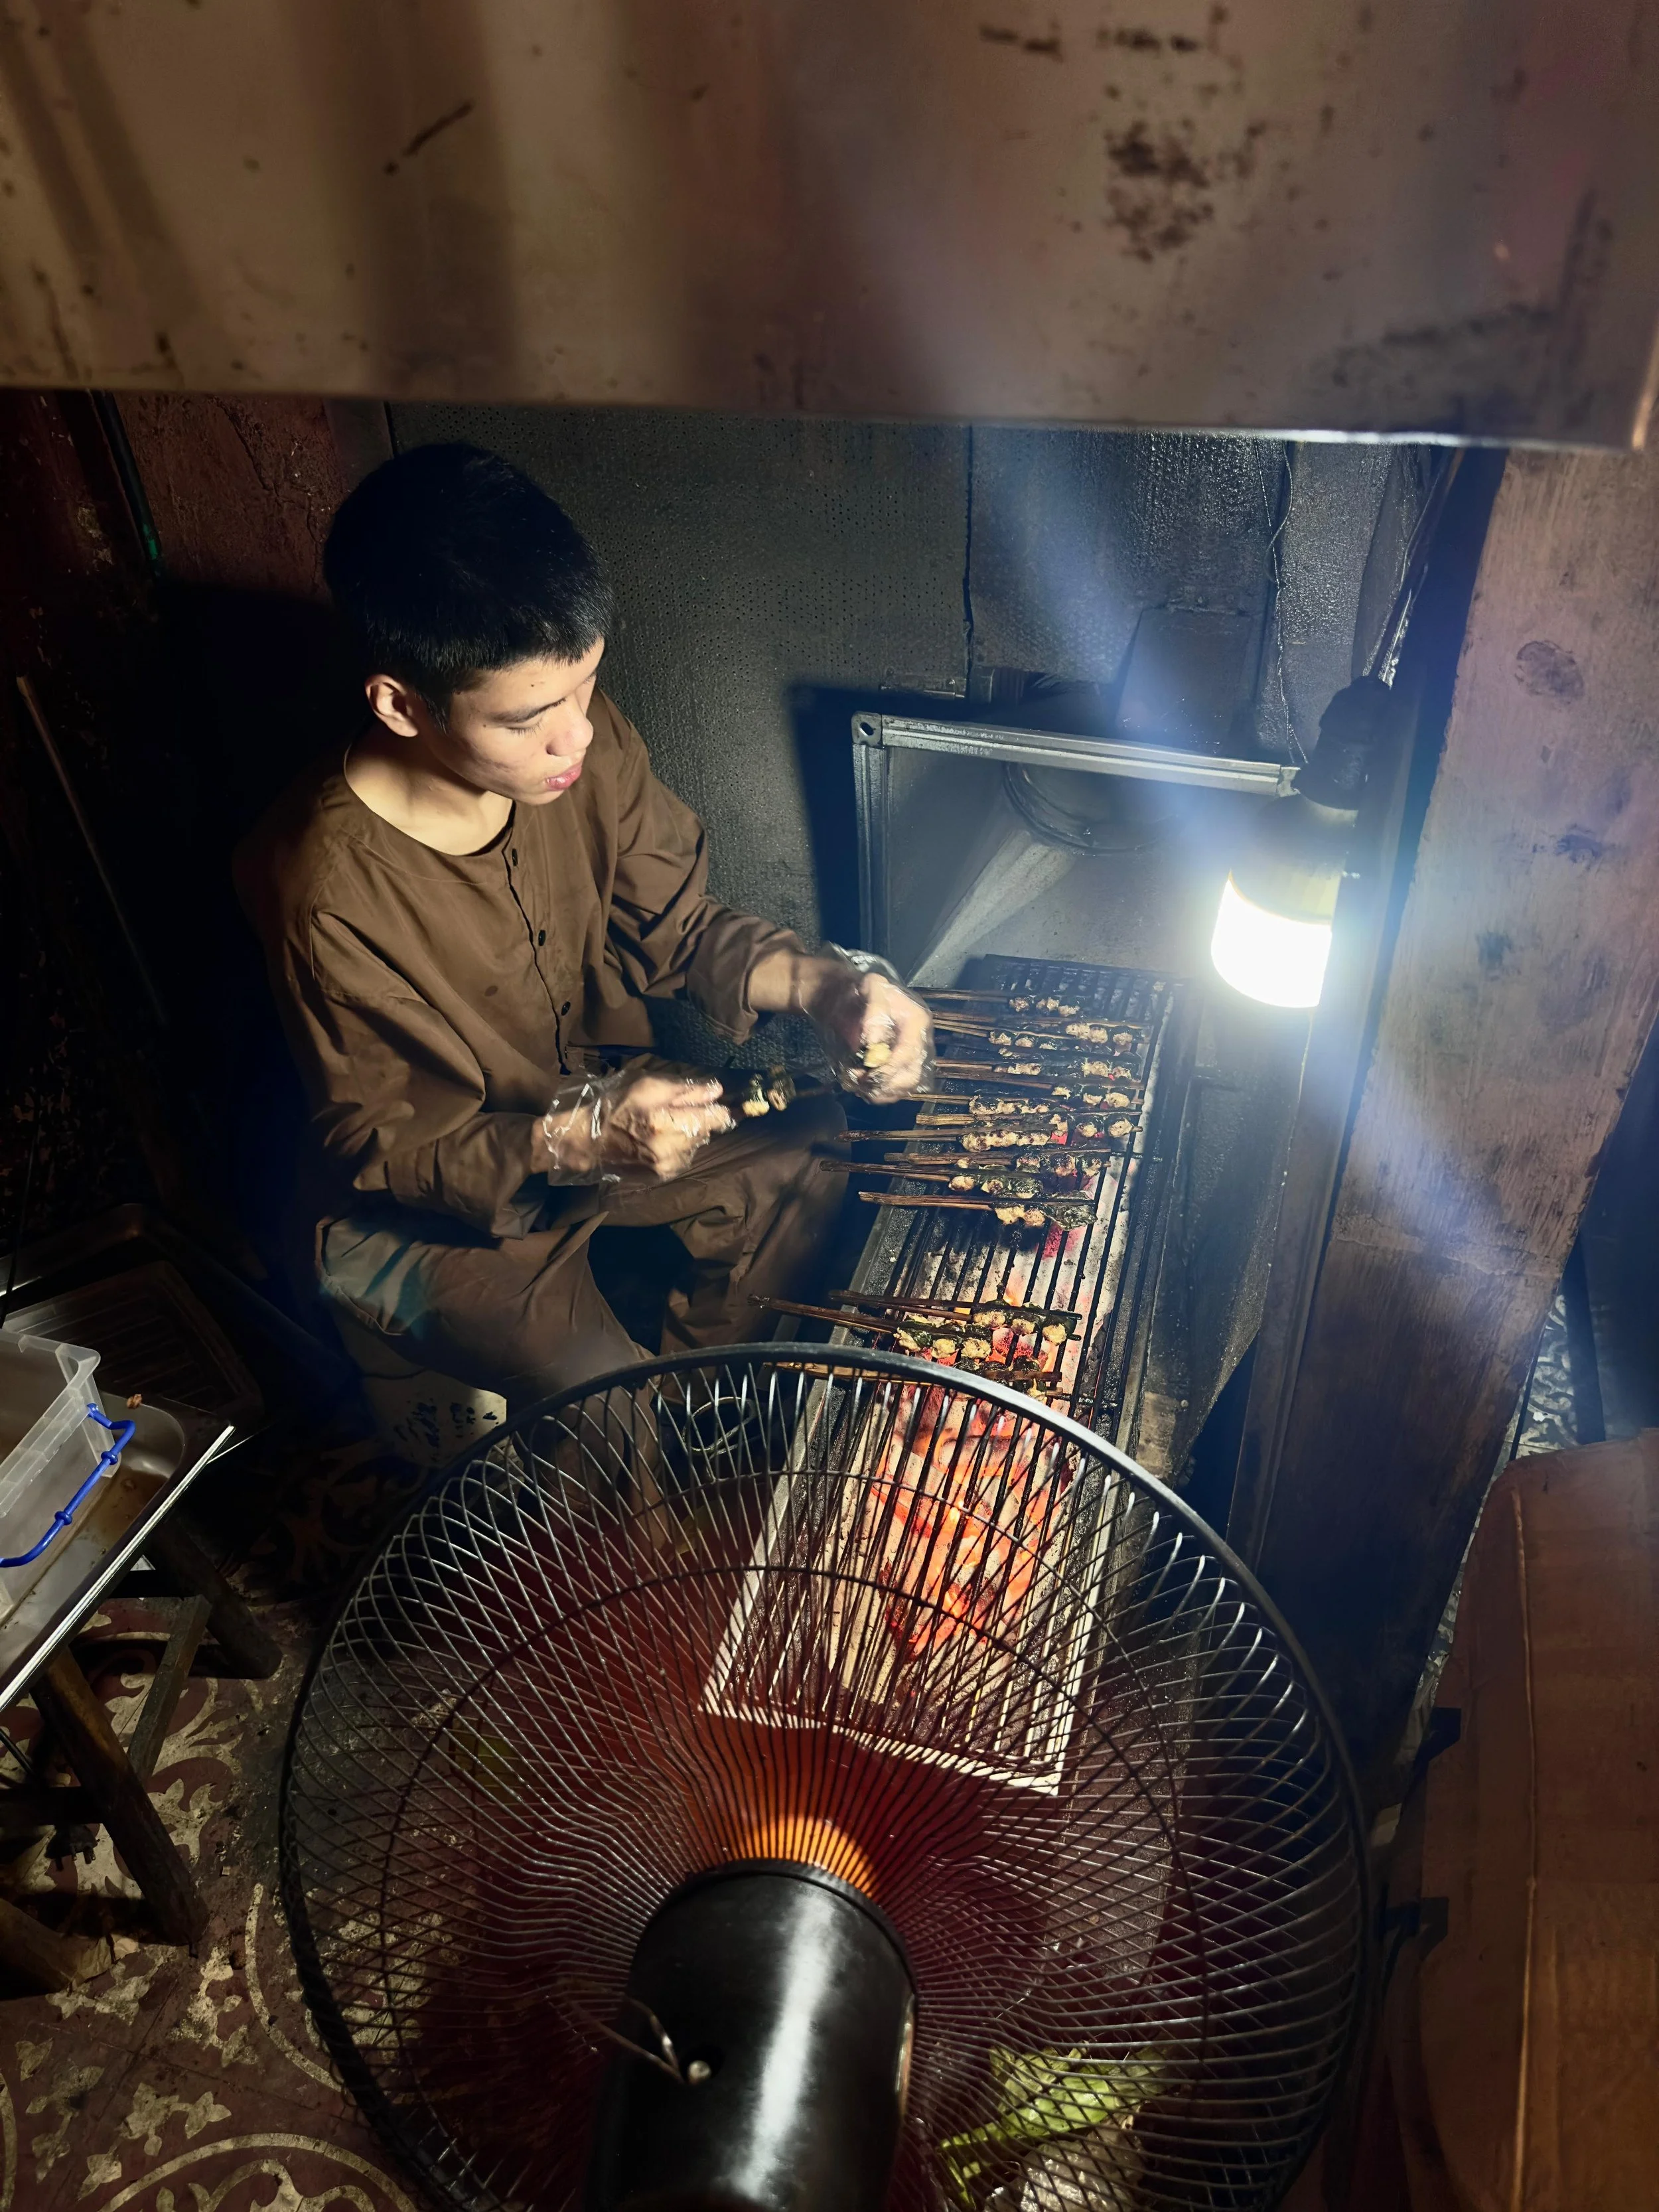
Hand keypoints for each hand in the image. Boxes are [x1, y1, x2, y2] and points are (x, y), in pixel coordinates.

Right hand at [538, 1070, 731, 1182]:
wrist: (584, 1141)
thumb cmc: (614, 1106)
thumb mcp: (647, 1086)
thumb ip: (685, 1090)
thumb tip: (718, 1092)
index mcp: (668, 1125)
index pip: (715, 1119)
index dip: (724, 1109)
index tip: (735, 1104)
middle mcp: (672, 1151)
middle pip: (706, 1132)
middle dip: (700, 1118)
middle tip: (679, 1108)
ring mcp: (667, 1167)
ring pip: (696, 1145)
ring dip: (689, 1133)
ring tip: (664, 1123)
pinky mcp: (662, 1177)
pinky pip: (683, 1157)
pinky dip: (679, 1146)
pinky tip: (659, 1137)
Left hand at [800, 960, 932, 1101]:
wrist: (852, 996)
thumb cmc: (861, 989)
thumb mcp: (869, 987)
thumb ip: (874, 1010)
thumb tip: (873, 1041)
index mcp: (917, 1020)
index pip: (909, 1053)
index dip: (889, 1068)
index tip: (866, 1075)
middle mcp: (919, 1041)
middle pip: (911, 1075)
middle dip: (884, 1083)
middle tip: (859, 1081)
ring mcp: (912, 1055)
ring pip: (905, 1086)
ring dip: (881, 1092)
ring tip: (858, 1084)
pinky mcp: (901, 1066)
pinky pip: (897, 1089)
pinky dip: (880, 1093)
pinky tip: (862, 1087)